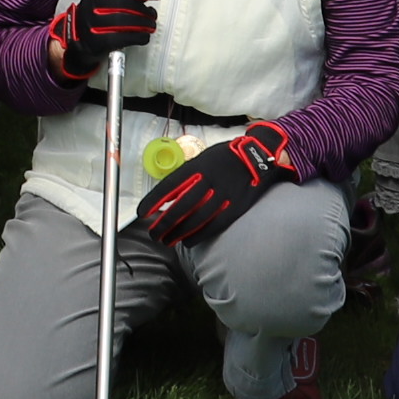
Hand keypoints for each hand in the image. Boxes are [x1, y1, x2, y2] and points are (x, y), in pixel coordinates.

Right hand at [46, 0, 162, 80]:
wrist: (79, 38)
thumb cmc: (98, 15)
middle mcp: (92, 5)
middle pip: (123, 3)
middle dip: (144, 9)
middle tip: (152, 14)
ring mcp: (93, 24)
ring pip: (124, 21)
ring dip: (144, 24)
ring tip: (150, 25)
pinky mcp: (98, 42)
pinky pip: (122, 38)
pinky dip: (138, 37)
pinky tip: (143, 36)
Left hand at [134, 120, 299, 248]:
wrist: (257, 156)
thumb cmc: (225, 157)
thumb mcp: (202, 158)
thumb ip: (186, 176)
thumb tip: (166, 196)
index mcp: (197, 167)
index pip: (169, 186)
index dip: (153, 201)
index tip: (141, 213)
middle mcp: (208, 181)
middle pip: (180, 207)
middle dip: (164, 224)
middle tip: (153, 234)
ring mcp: (222, 196)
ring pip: (195, 219)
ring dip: (178, 233)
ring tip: (166, 241)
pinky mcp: (235, 207)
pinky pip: (213, 225)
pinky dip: (199, 235)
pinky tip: (188, 242)